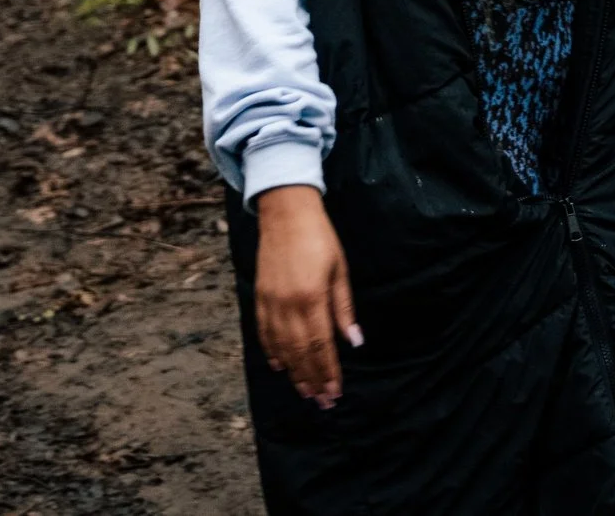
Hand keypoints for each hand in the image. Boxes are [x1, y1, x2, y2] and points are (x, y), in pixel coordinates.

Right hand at [253, 185, 360, 406]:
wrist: (285, 212)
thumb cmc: (319, 238)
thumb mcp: (340, 270)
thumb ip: (343, 309)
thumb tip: (354, 342)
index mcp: (311, 298)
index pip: (321, 346)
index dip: (328, 373)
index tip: (335, 393)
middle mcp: (288, 305)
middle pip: (301, 353)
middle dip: (312, 380)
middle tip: (322, 402)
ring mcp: (270, 302)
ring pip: (281, 347)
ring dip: (294, 372)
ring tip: (305, 391)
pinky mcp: (260, 296)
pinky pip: (264, 332)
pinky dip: (272, 351)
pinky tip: (280, 365)